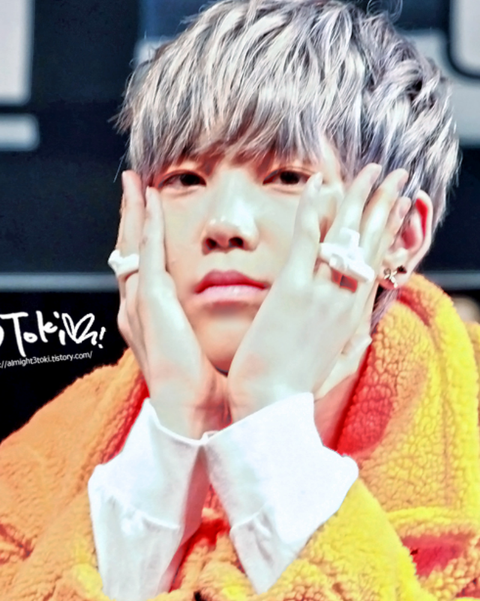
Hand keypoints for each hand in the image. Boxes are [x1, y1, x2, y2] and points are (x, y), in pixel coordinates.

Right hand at [115, 171, 226, 437]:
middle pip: (132, 251)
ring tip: (134, 183)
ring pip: (132, 246)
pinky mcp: (150, 304)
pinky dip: (148, 225)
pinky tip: (150, 200)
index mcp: (154, 321)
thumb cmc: (206, 393)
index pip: (147, 269)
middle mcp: (140, 310)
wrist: (193, 417)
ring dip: (134, 212)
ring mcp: (140, 306)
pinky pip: (146, 254)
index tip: (153, 211)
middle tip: (134, 184)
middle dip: (132, 217)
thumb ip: (215, 331)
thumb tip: (247, 318)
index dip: (147, 238)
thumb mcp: (208, 351)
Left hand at [227, 162, 410, 419]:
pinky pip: (307, 238)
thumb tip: (365, 339)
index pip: (378, 261)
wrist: (270, 406)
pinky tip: (320, 184)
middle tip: (395, 173)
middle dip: (386, 203)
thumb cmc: (295, 390)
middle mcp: (346, 300)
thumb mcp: (336, 368)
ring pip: (347, 233)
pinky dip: (314, 208)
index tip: (397, 205)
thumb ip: (353, 348)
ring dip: (359, 196)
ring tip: (369, 169)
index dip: (390, 229)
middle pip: (372, 241)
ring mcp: (322, 293)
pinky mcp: (293, 290)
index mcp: (355, 316)